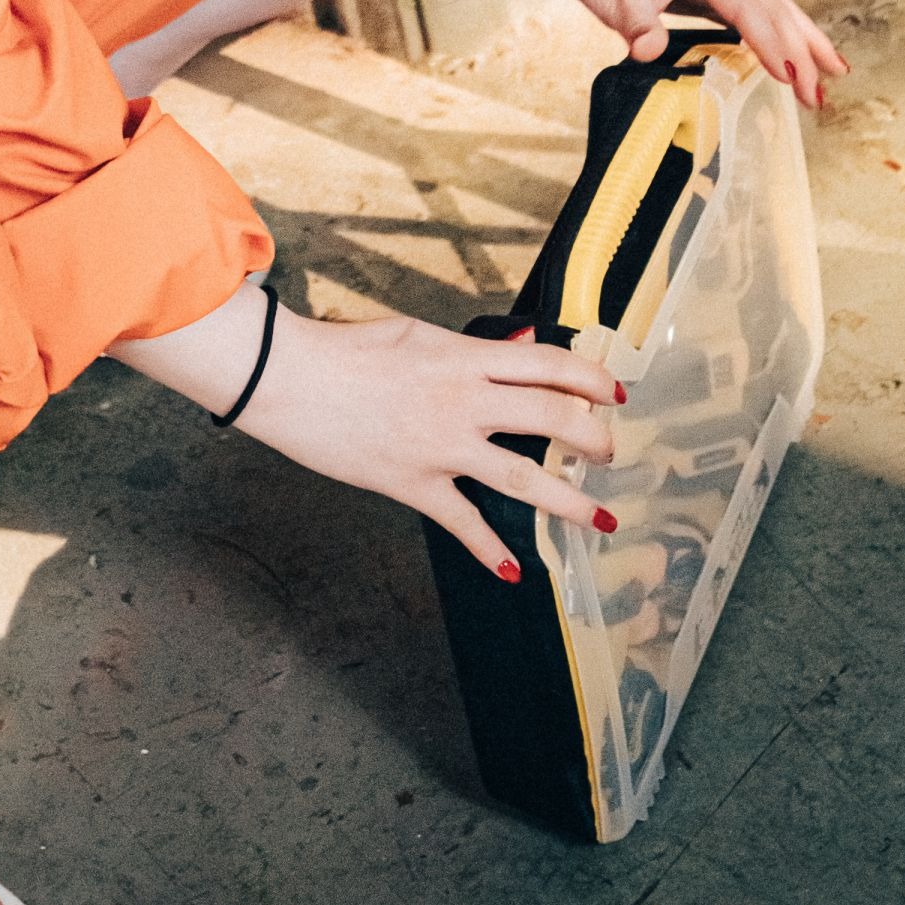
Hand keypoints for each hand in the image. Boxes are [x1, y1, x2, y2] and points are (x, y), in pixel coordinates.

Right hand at [111, 286, 622, 578]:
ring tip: (600, 518)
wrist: (289, 379)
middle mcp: (466, 403)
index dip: (594, 377)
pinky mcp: (414, 483)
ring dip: (569, 501)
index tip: (616, 393)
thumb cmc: (347, 349)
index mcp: (468, 360)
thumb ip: (475, 347)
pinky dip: (489, 549)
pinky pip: (463, 522)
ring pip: (525, 478)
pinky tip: (511, 570)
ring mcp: (442, 447)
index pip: (551, 365)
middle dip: (595, 438)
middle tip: (610, 453)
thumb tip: (521, 343)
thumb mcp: (418, 335)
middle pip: (555, 418)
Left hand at [507, 0, 848, 107]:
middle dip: (804, 52)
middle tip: (822, 95)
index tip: (794, 81)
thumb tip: (650, 52)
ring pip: (771, 7)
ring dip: (800, 40)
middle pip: (777, 10)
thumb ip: (637, 25)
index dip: (775, 49)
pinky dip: (773, 32)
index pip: (754, 14)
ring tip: (829, 71)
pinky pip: (750, 10)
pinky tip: (778, 52)